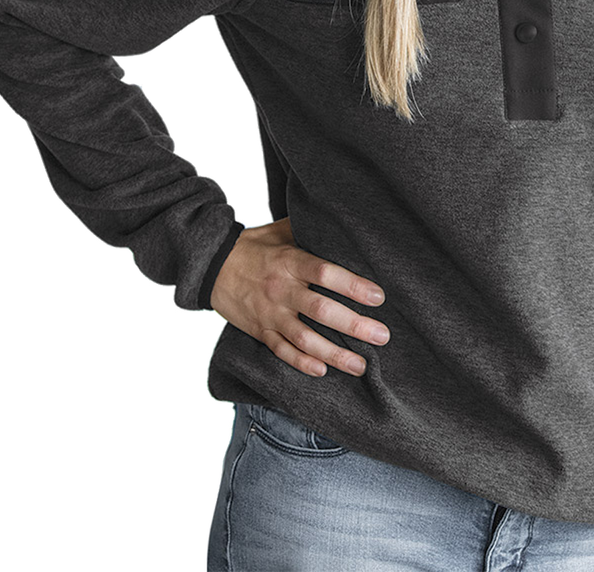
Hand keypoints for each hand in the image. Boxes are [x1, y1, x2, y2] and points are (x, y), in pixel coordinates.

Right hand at [210, 216, 389, 377]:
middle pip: (320, 310)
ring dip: (334, 354)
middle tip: (382, 336)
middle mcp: (281, 289)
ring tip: (361, 365)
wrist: (211, 266)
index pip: (325, 273)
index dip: (352, 286)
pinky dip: (301, 363)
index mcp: (289, 261)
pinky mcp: (260, 330)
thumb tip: (344, 221)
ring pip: (304, 338)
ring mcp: (269, 313)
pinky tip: (322, 371)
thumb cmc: (255, 247)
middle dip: (353, 325)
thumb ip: (311, 230)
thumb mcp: (281, 231)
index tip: (378, 297)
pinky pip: (281, 351)